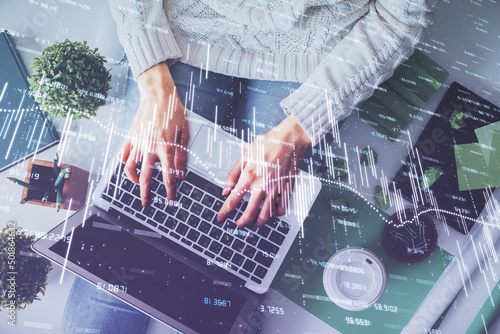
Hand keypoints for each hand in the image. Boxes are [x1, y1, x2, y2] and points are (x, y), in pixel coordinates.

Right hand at [120, 62, 188, 205]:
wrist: (157, 95)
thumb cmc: (173, 111)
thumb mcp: (184, 133)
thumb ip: (182, 156)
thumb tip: (182, 174)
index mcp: (166, 148)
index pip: (168, 176)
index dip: (170, 191)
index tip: (171, 199)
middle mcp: (150, 148)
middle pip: (146, 178)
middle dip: (146, 194)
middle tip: (147, 203)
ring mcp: (138, 144)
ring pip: (129, 169)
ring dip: (133, 180)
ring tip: (138, 184)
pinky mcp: (130, 137)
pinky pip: (123, 155)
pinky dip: (125, 163)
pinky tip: (130, 166)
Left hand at [217, 115, 311, 226]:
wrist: (291, 139)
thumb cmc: (268, 143)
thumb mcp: (245, 154)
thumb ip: (233, 174)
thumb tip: (225, 189)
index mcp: (249, 176)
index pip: (233, 200)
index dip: (224, 212)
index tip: (221, 217)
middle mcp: (262, 185)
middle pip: (249, 213)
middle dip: (241, 222)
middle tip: (237, 223)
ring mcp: (275, 189)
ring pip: (266, 215)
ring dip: (258, 222)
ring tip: (253, 222)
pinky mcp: (286, 188)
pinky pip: (281, 208)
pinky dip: (276, 214)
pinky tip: (272, 212)